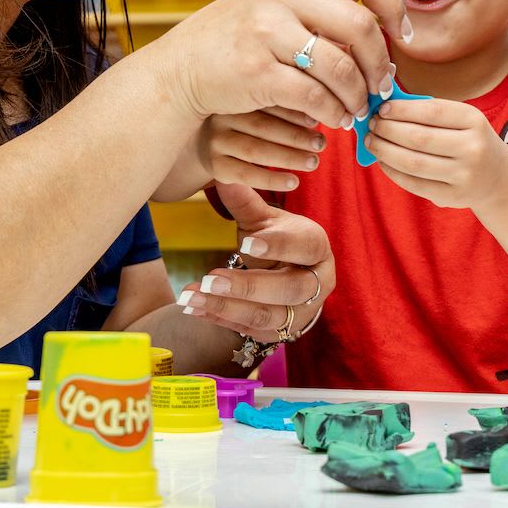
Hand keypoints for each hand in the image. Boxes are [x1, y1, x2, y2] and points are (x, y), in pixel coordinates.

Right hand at [153, 0, 409, 131]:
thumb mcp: (271, 4)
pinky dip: (334, 112)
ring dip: (358, 95)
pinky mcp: (258, 72)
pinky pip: (315, 96)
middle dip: (380, 63)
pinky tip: (336, 119)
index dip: (393, 6)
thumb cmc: (233, 40)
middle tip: (382, 86)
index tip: (402, 36)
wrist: (179, 69)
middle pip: (361, 26)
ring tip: (358, 109)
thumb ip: (315, 3)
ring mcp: (267, 32)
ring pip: (341, 66)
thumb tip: (378, 26)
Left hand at [177, 183, 332, 345]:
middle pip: (288, 289)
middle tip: (209, 279)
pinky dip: (218, 319)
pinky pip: (248, 330)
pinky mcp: (280, 332)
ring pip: (266, 316)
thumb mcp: (265, 221)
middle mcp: (316, 284)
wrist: (292, 276)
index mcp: (316, 248)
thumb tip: (222, 175)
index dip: (277, 246)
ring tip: (190, 297)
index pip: (304, 247)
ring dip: (225, 307)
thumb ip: (245, 202)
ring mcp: (299, 312)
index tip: (245, 243)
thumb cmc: (279, 241)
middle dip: (246, 286)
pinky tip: (192, 308)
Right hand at [198, 107, 325, 191]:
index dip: (295, 112)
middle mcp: (221, 116)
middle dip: (296, 136)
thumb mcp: (259, 108)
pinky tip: (294, 182)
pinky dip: (272, 179)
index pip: (267, 102)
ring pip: (256, 150)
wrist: (206, 144)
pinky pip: (246, 174)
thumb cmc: (245, 123)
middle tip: (321, 144)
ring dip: (289, 157)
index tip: (318, 122)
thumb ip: (284, 105)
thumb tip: (323, 112)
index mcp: (235, 95)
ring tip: (314, 162)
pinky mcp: (215, 166)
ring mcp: (215, 141)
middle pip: (262, 126)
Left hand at [364, 96, 507, 210]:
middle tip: (372, 125)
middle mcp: (473, 148)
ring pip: (413, 163)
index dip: (402, 110)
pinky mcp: (453, 197)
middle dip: (388, 130)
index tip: (382, 109)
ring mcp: (464, 175)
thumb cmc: (468, 140)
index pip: (431, 111)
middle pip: (419, 138)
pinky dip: (393, 171)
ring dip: (385, 151)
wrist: (498, 177)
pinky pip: (415, 184)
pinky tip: (383, 161)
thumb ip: (428, 112)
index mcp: (474, 120)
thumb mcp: (461, 121)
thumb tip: (385, 108)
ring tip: (372, 142)